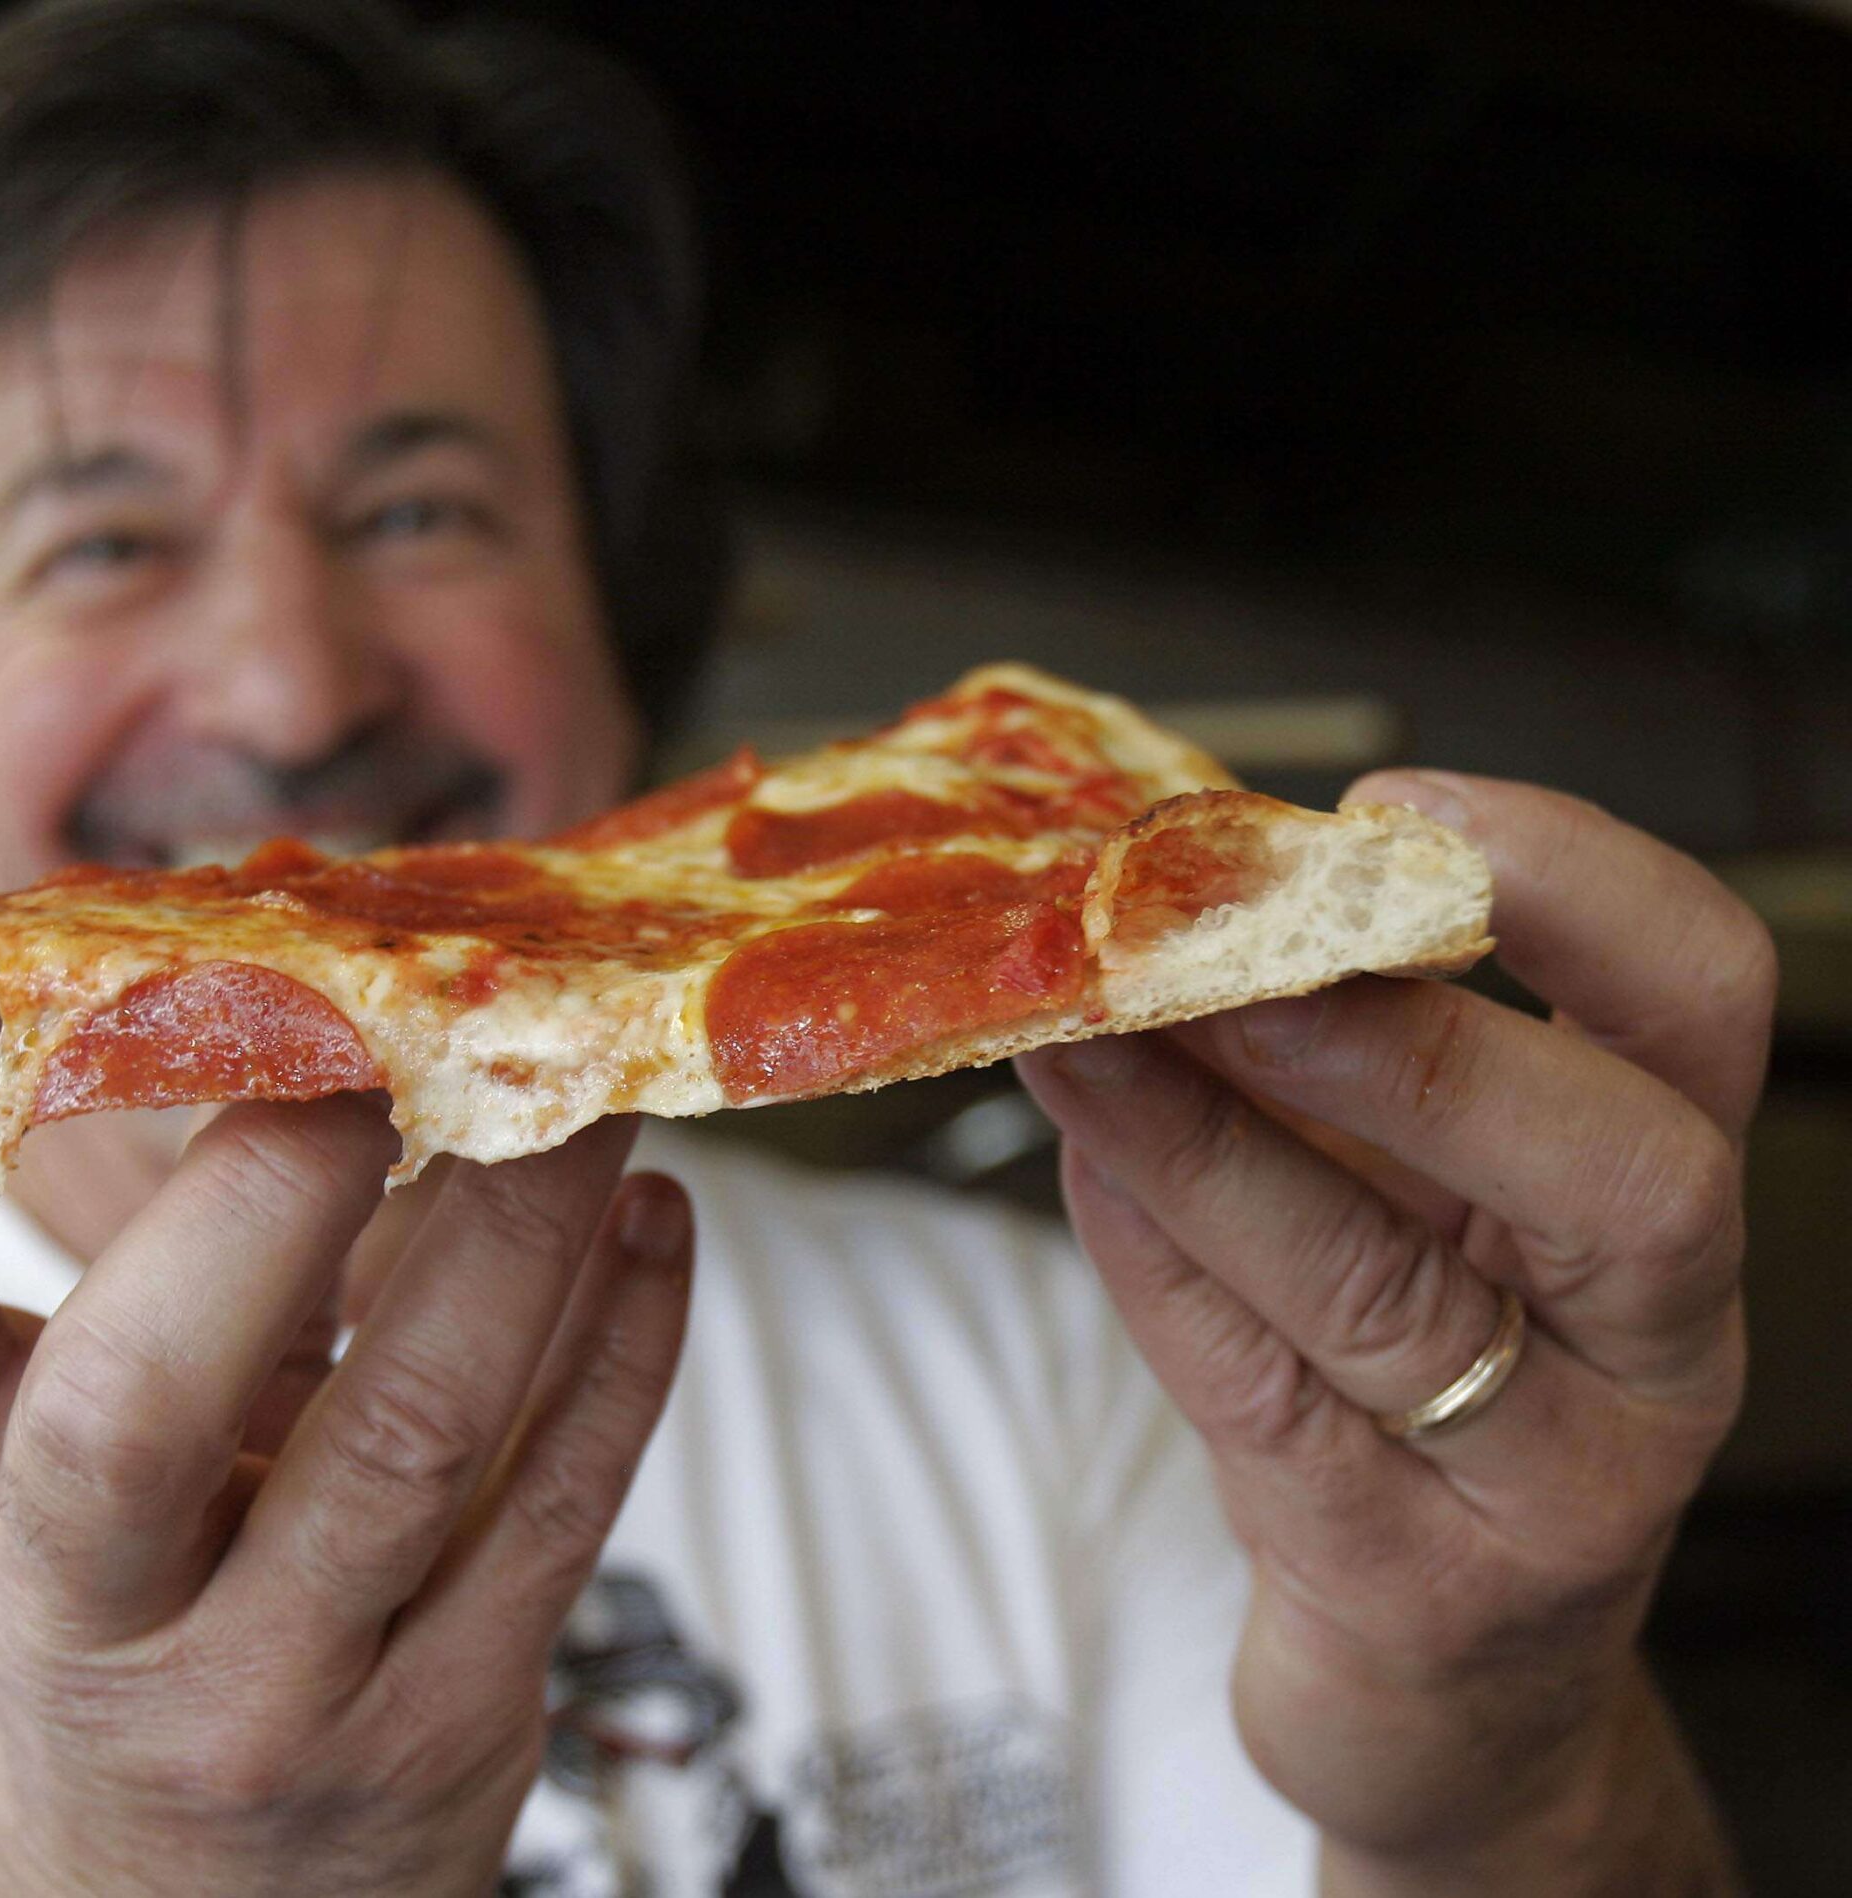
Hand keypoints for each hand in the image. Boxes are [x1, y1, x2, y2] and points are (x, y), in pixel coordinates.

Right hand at [0, 1045, 691, 1895]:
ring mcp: (279, 1686)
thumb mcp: (45, 1465)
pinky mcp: (452, 1721)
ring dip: (518, 1228)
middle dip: (261, 1193)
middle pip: (130, 1406)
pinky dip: (626, 1342)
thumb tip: (265, 964)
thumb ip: (122, 1255)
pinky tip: (655, 1220)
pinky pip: (561, 1509)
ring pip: (412, 1436)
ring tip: (583, 1085)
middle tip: (367, 1037)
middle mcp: (90, 1604)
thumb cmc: (132, 1605)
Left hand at [1017, 772, 1769, 1893]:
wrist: (1440, 1681)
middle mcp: (1651, 1341)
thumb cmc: (1422, 1389)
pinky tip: (1081, 1157)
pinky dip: (1155, 1260)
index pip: (1700, 1001)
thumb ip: (1338, 1059)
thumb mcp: (1422, 1202)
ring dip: (1210, 1138)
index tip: (1388, 809)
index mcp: (1663, 1195)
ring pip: (1389, 1297)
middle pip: (1620, 1174)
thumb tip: (1169, 889)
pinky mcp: (1409, 1583)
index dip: (1576, 883)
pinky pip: (1262, 1397)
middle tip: (1227, 953)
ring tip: (1077, 1032)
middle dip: (1413, 1042)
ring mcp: (1548, 1483)